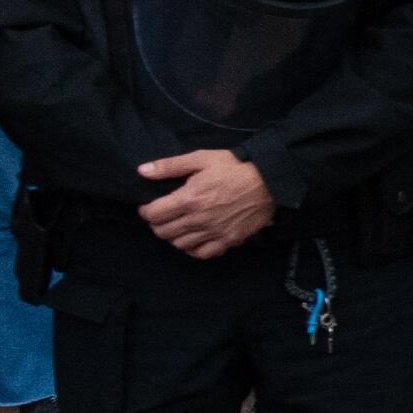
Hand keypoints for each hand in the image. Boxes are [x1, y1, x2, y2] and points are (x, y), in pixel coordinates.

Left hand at [135, 148, 276, 259]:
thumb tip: (142, 171)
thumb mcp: (202, 158)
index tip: (149, 207)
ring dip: (173, 237)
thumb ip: (170, 166)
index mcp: (189, 199)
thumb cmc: (235, 167)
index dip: (146, 211)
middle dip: (157, 224)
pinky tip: (194, 240)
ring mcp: (214, 232)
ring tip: (177, 227)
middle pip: (163, 232)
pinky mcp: (229, 240)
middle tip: (162, 217)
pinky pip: (203, 253)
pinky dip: (193, 250)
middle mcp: (198, 220)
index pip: (153, 214)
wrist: (270, 181)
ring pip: (180, 244)